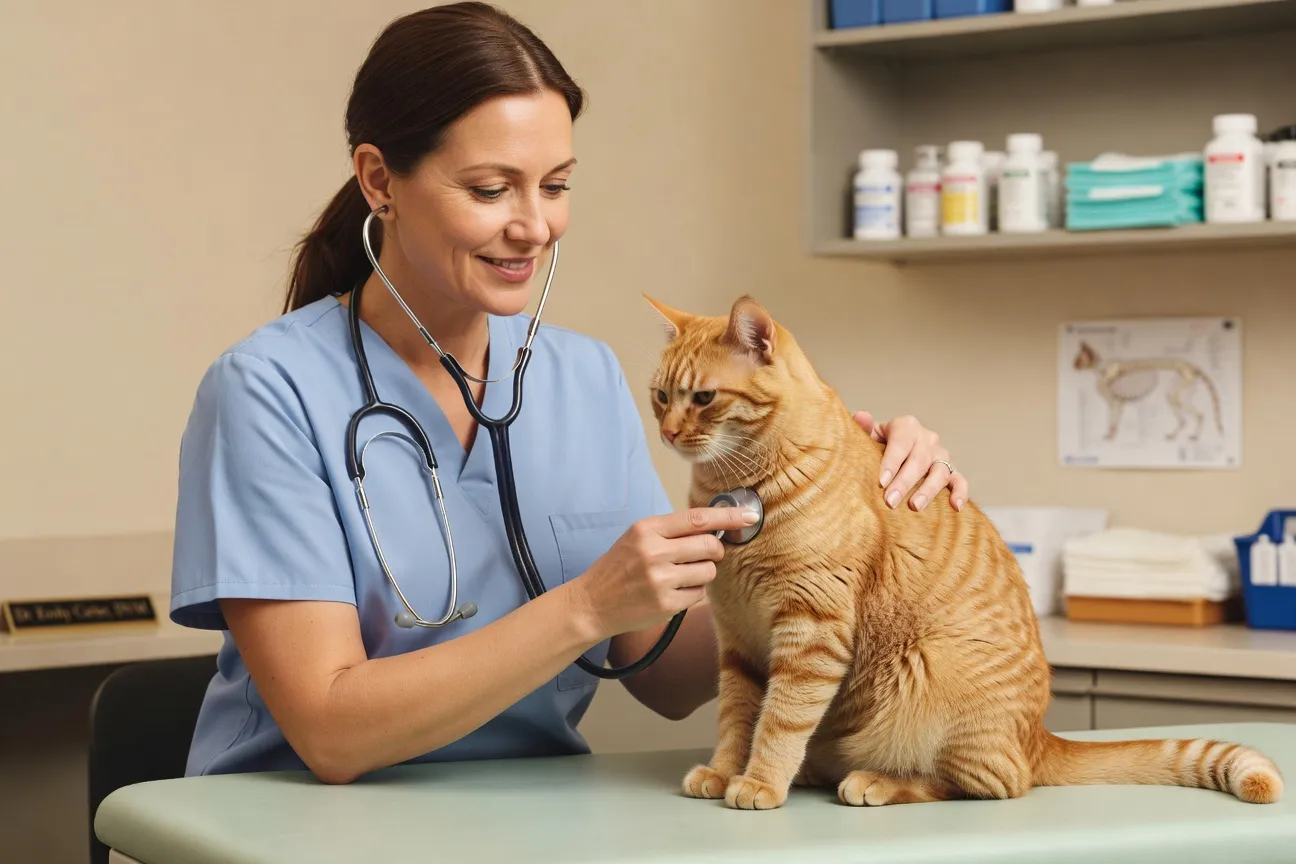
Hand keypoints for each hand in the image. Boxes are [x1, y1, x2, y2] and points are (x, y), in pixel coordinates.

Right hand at [568, 506, 759, 640]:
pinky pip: (699, 595)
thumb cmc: (619, 568)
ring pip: (708, 571)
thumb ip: (672, 531)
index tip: (749, 516)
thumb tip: (715, 528)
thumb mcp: (637, 538)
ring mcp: (661, 579)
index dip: (728, 517)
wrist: (592, 603)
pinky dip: (692, 593)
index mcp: (647, 529)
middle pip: (710, 546)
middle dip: (715, 551)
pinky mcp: (666, 604)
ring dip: (702, 574)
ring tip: (679, 576)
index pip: (697, 518)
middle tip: (704, 555)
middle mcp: (654, 552)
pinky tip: (672, 593)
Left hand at [852, 412, 966, 512]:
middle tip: (890, 501)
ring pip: (940, 471)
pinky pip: (959, 481)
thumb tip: (862, 417)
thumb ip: (863, 427)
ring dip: (928, 490)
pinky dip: (960, 493)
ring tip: (915, 506)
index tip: (882, 481)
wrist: (891, 450)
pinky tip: (956, 507)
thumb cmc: (877, 444)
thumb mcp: (868, 435)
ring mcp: (941, 454)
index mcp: (906, 426)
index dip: (891, 462)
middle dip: (904, 482)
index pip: (901, 442)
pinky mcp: (951, 470)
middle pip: (919, 460)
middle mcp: (927, 438)